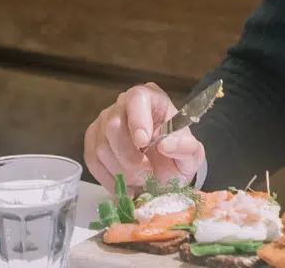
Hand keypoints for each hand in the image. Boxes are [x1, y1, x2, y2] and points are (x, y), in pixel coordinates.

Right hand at [83, 82, 204, 191]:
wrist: (166, 173)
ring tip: (140, 180)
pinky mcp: (93, 141)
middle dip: (129, 156)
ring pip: (102, 146)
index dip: (138, 119)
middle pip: (113, 124)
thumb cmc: (177, 156)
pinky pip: (92, 160)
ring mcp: (105, 121)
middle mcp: (124, 104)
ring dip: (121, 170)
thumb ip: (186, 147)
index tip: (144, 143)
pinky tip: (125, 187)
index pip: (137, 97)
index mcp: (152, 98)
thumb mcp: (192, 155)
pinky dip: (108, 179)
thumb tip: (166, 144)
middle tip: (146, 173)